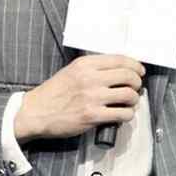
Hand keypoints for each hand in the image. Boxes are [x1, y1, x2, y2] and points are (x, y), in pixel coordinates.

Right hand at [14, 54, 144, 141]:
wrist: (36, 112)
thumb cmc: (53, 93)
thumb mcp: (71, 71)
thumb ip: (92, 68)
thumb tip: (118, 70)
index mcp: (85, 64)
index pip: (120, 59)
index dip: (135, 65)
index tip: (139, 71)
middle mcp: (90, 78)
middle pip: (128, 76)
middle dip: (137, 82)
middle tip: (135, 88)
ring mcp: (92, 97)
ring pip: (129, 95)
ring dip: (134, 99)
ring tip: (129, 102)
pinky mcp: (93, 115)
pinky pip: (122, 114)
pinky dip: (127, 115)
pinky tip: (123, 115)